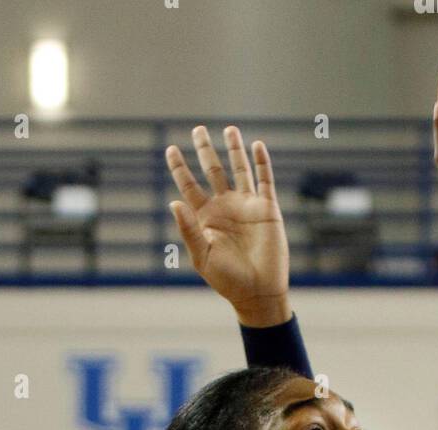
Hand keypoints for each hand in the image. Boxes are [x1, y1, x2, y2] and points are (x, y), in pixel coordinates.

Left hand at [165, 125, 290, 326]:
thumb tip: (173, 201)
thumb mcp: (202, 255)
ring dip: (234, 149)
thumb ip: (188, 229)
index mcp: (206, 218)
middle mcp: (225, 207)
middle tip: (197, 130)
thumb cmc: (227, 279)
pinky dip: (261, 162)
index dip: (180, 168)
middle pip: (212, 171)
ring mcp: (246, 206)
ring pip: (239, 169)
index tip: (170, 149)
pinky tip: (256, 145)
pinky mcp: (267, 209)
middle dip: (205, 150)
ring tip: (229, 129)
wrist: (258, 291)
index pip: (189, 186)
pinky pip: (264, 180)